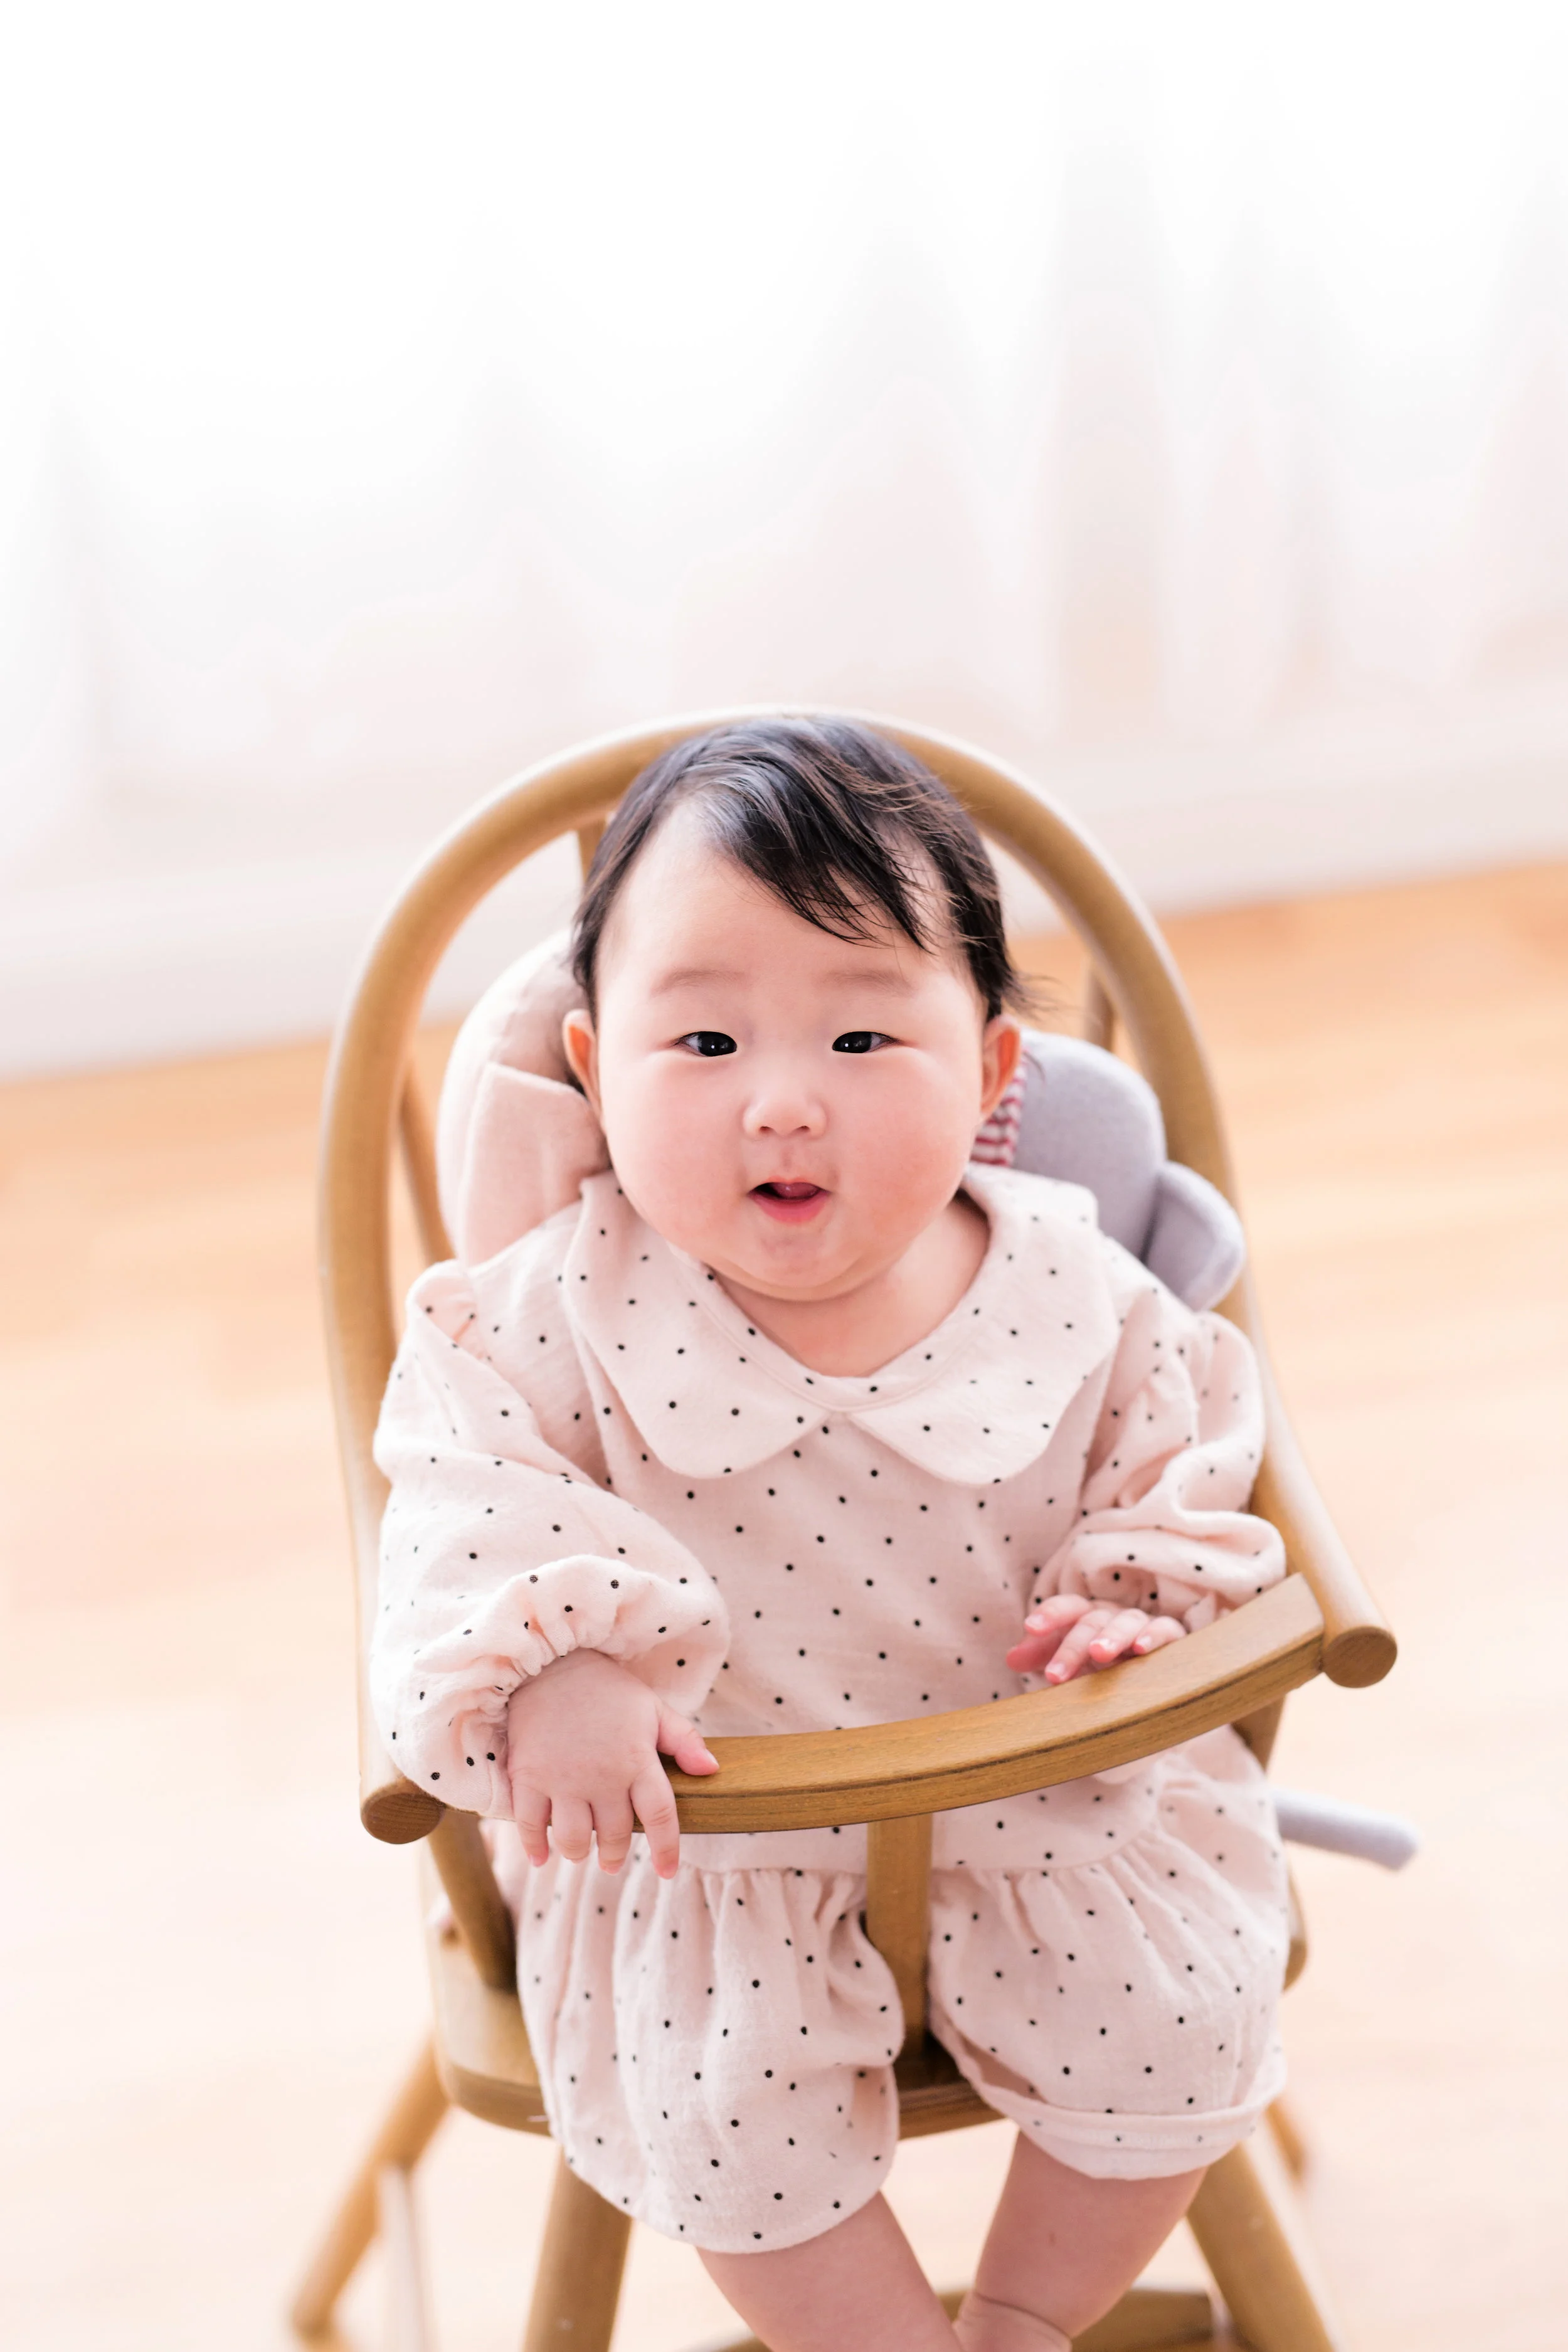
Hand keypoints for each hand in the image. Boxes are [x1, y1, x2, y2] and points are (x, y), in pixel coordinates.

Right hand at [506, 1649, 717, 1879]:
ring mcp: (562, 1779)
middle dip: (613, 1855)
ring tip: (581, 1852)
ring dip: (579, 1853)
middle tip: (611, 1859)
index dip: (667, 1849)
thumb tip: (712, 1770)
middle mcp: (602, 1776)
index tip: (668, 1871)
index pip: (660, 1817)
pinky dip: (535, 1848)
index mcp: (637, 1761)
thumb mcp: (652, 1708)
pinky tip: (542, 1857)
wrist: (549, 1664)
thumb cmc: (606, 1690)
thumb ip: (683, 1740)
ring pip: (573, 1840)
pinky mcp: (528, 1777)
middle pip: (614, 1835)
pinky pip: (531, 1826)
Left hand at [1005, 1592, 1186, 1682]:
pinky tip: (1142, 1649)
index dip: (1049, 1614)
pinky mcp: (1172, 1636)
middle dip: (1072, 1647)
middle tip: (1055, 1674)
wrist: (1154, 1678)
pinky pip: (1165, 1630)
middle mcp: (1113, 1616)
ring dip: (1111, 1636)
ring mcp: (1143, 1624)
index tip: (1030, 1627)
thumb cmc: (1105, 1665)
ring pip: (1126, 1621)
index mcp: (1087, 1617)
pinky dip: (1154, 1636)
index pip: (1067, 1608)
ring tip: (1098, 1653)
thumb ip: (1044, 1656)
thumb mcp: (1074, 1662)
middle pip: (1090, 1621)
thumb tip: (1010, 1658)